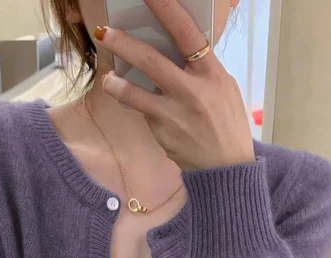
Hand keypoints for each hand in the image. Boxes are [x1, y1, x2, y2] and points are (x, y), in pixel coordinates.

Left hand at [94, 0, 254, 170]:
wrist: (226, 167)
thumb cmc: (226, 124)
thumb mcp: (223, 89)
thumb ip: (200, 70)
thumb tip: (174, 52)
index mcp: (212, 74)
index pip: (187, 34)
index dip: (167, 10)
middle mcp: (192, 91)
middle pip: (151, 61)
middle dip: (123, 44)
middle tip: (104, 33)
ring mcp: (174, 114)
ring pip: (135, 94)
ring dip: (116, 86)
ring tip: (108, 80)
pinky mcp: (163, 134)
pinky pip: (145, 115)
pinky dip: (140, 109)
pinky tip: (142, 110)